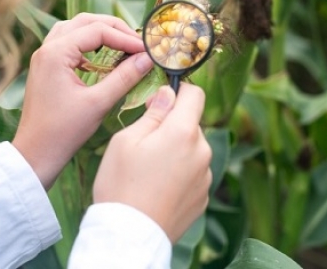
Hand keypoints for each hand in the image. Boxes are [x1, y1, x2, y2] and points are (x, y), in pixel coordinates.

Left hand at [13, 14, 153, 189]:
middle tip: (137, 42)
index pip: (98, 31)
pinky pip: (69, 43)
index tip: (146, 50)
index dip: (125, 38)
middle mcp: (47, 48)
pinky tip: (103, 58)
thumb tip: (147, 58)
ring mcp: (45, 57)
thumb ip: (125, 77)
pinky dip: (89, 44)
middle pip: (85, 22)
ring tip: (123, 44)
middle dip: (114, 28)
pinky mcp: (47, 67)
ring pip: (76, 28)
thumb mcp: (99, 103)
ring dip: (100, 32)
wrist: (36, 153)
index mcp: (56, 53)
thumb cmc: (64, 131)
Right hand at [93, 84, 212, 242]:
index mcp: (183, 132)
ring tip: (150, 170)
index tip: (161, 101)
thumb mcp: (126, 141)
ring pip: (193, 149)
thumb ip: (153, 113)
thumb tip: (168, 94)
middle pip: (192, 124)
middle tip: (146, 142)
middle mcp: (202, 151)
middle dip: (173, 126)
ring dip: (177, 150)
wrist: (129, 236)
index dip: (178, 92)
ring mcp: (205, 175)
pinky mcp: (203, 196)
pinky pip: (194, 172)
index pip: (196, 95)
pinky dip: (180, 173)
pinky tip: (159, 186)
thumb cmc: (121, 185)